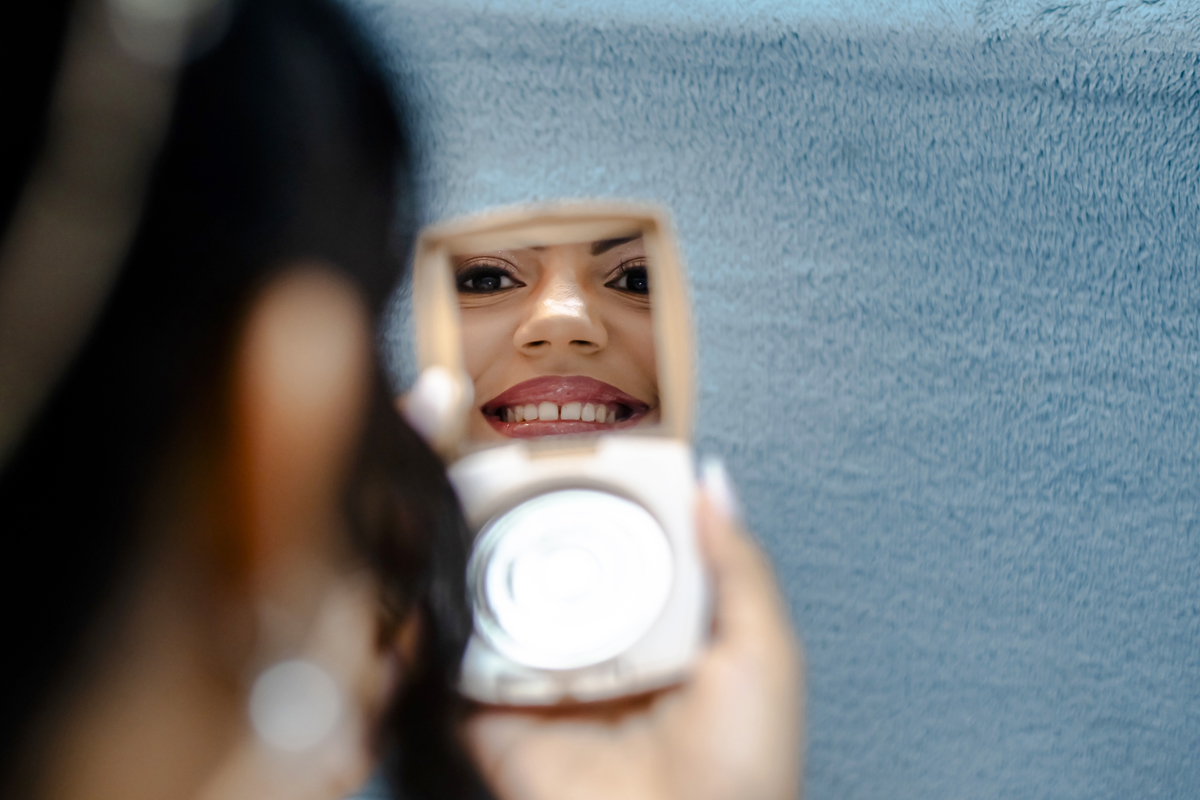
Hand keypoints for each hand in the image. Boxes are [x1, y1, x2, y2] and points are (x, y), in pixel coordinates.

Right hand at [463, 471, 804, 799]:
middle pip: (556, 577)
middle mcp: (602, 656)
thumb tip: (713, 481)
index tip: (576, 454)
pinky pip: (460, 669)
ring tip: (459, 502)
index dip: (603, 506)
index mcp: (663, 636)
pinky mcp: (499, 721)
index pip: (625, 555)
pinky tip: (433, 574)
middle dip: (529, 526)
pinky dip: (443, 628)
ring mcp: (547, 688)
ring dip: (478, 564)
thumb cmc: (742, 766)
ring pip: (500, 612)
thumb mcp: (761, 651)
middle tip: (503, 468)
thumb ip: (738, 565)